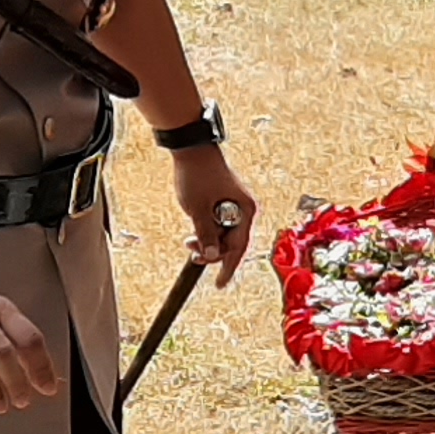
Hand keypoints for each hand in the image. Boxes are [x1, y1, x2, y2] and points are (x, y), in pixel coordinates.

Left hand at [172, 148, 258, 288]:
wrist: (192, 149)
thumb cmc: (197, 176)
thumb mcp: (198, 210)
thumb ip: (206, 235)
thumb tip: (212, 256)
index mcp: (245, 211)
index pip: (239, 247)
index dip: (228, 268)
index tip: (219, 284)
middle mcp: (245, 210)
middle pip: (232, 243)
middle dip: (212, 252)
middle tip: (192, 253)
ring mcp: (235, 206)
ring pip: (224, 235)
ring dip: (208, 242)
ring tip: (189, 242)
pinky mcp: (225, 202)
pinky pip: (220, 225)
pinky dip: (208, 231)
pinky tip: (194, 233)